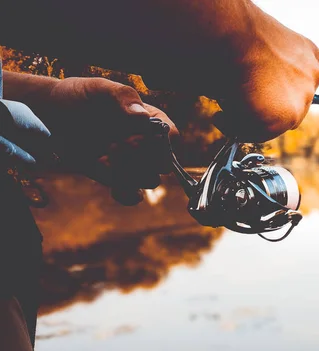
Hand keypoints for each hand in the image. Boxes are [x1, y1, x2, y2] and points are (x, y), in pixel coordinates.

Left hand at [40, 77, 178, 204]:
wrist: (49, 116)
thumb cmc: (76, 97)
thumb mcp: (98, 88)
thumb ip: (123, 97)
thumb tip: (143, 118)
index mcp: (148, 119)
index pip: (170, 136)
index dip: (157, 142)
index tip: (131, 138)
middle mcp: (145, 142)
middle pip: (162, 162)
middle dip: (138, 159)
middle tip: (111, 146)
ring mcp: (132, 162)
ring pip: (148, 180)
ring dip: (127, 174)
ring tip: (102, 158)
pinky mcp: (116, 178)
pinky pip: (133, 194)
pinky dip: (126, 193)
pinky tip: (112, 184)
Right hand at [211, 7, 318, 141]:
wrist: (233, 34)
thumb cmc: (239, 35)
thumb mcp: (268, 51)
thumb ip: (275, 74)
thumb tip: (258, 95)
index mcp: (309, 54)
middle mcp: (311, 78)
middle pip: (294, 109)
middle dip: (270, 109)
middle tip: (242, 100)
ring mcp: (301, 100)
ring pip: (274, 124)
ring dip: (249, 119)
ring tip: (226, 100)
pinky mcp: (285, 118)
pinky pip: (258, 134)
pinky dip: (236, 128)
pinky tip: (222, 116)